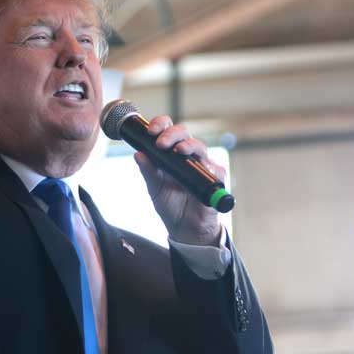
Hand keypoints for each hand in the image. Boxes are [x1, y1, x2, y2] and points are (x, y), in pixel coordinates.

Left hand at [134, 116, 223, 246]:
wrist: (184, 228)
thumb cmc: (170, 205)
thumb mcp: (154, 188)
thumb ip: (148, 171)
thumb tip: (137, 154)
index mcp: (171, 153)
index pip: (167, 131)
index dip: (161, 125)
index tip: (151, 131)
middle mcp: (188, 155)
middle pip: (184, 134)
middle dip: (173, 134)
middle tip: (161, 142)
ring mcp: (203, 165)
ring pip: (200, 147)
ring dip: (189, 146)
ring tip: (179, 150)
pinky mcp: (215, 179)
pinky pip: (215, 169)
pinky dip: (207, 167)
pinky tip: (200, 168)